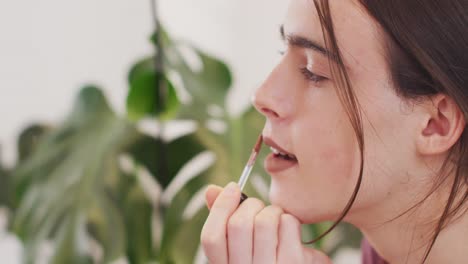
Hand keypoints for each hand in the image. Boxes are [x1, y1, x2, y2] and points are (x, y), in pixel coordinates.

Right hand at [200, 182, 331, 263]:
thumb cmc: (266, 254)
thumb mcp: (241, 244)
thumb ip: (224, 219)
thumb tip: (211, 190)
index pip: (211, 237)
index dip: (220, 207)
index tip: (233, 187)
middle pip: (238, 225)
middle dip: (251, 204)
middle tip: (259, 206)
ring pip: (264, 221)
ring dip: (273, 210)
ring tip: (276, 217)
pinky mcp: (294, 263)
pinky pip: (288, 224)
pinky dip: (290, 219)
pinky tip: (291, 230)